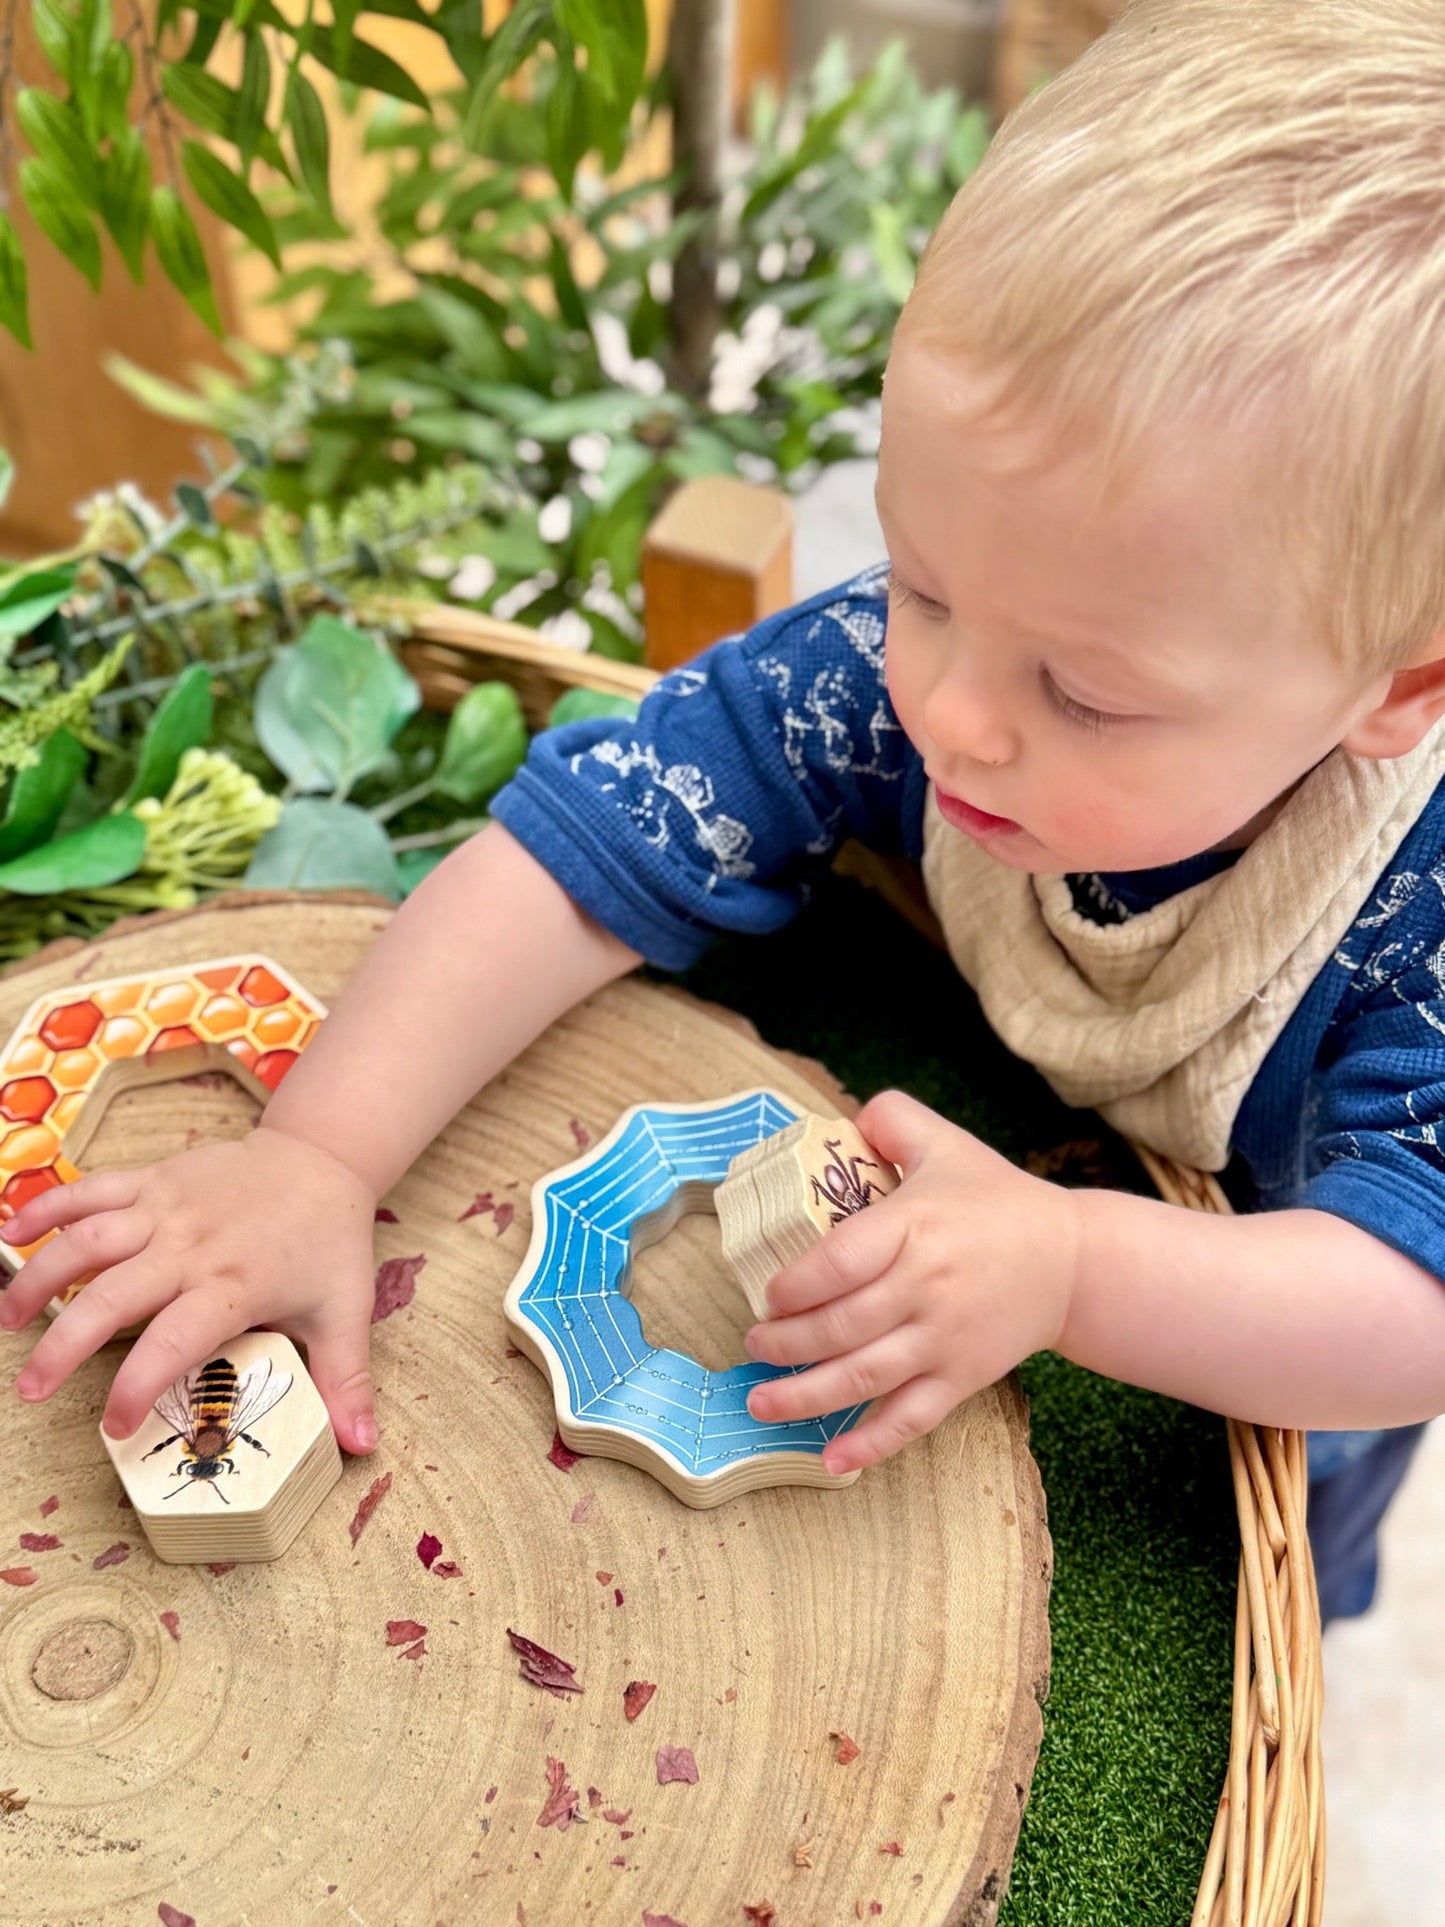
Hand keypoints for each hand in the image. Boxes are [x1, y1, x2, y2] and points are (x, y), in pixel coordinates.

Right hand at [0, 1123, 380, 1454]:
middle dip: (62, 1345)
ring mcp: (166, 1208)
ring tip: (6, 1321)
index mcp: (234, 1285)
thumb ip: (346, 1381)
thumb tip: (362, 1444)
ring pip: (88, 1239)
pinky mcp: (153, 1180)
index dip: (140, 1385)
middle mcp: (191, 1246)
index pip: (175, 1341)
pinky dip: (46, 1207)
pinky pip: (90, 1189)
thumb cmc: (330, 1242)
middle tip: (30, 1389)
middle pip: (112, 1296)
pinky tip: (9, 1234)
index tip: (114, 1427)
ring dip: (40, 1277)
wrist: (323, 1159)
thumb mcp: (346, 1313)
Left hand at [742, 1089, 1079, 1474]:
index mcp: (916, 1225)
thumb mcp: (946, 1144)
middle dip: (786, 1343)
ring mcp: (944, 1339)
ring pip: (864, 1377)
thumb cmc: (997, 1200)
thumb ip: (891, 1119)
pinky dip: (871, 1444)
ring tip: (761, 1401)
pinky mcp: (962, 1377)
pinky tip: (832, 1462)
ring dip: (805, 1396)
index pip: (842, 1261)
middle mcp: (927, 1287)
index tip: (769, 1295)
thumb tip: (841, 1118)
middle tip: (754, 1345)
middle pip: (842, 1325)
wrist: (1072, 1262)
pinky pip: (911, 1419)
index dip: (796, 1285)